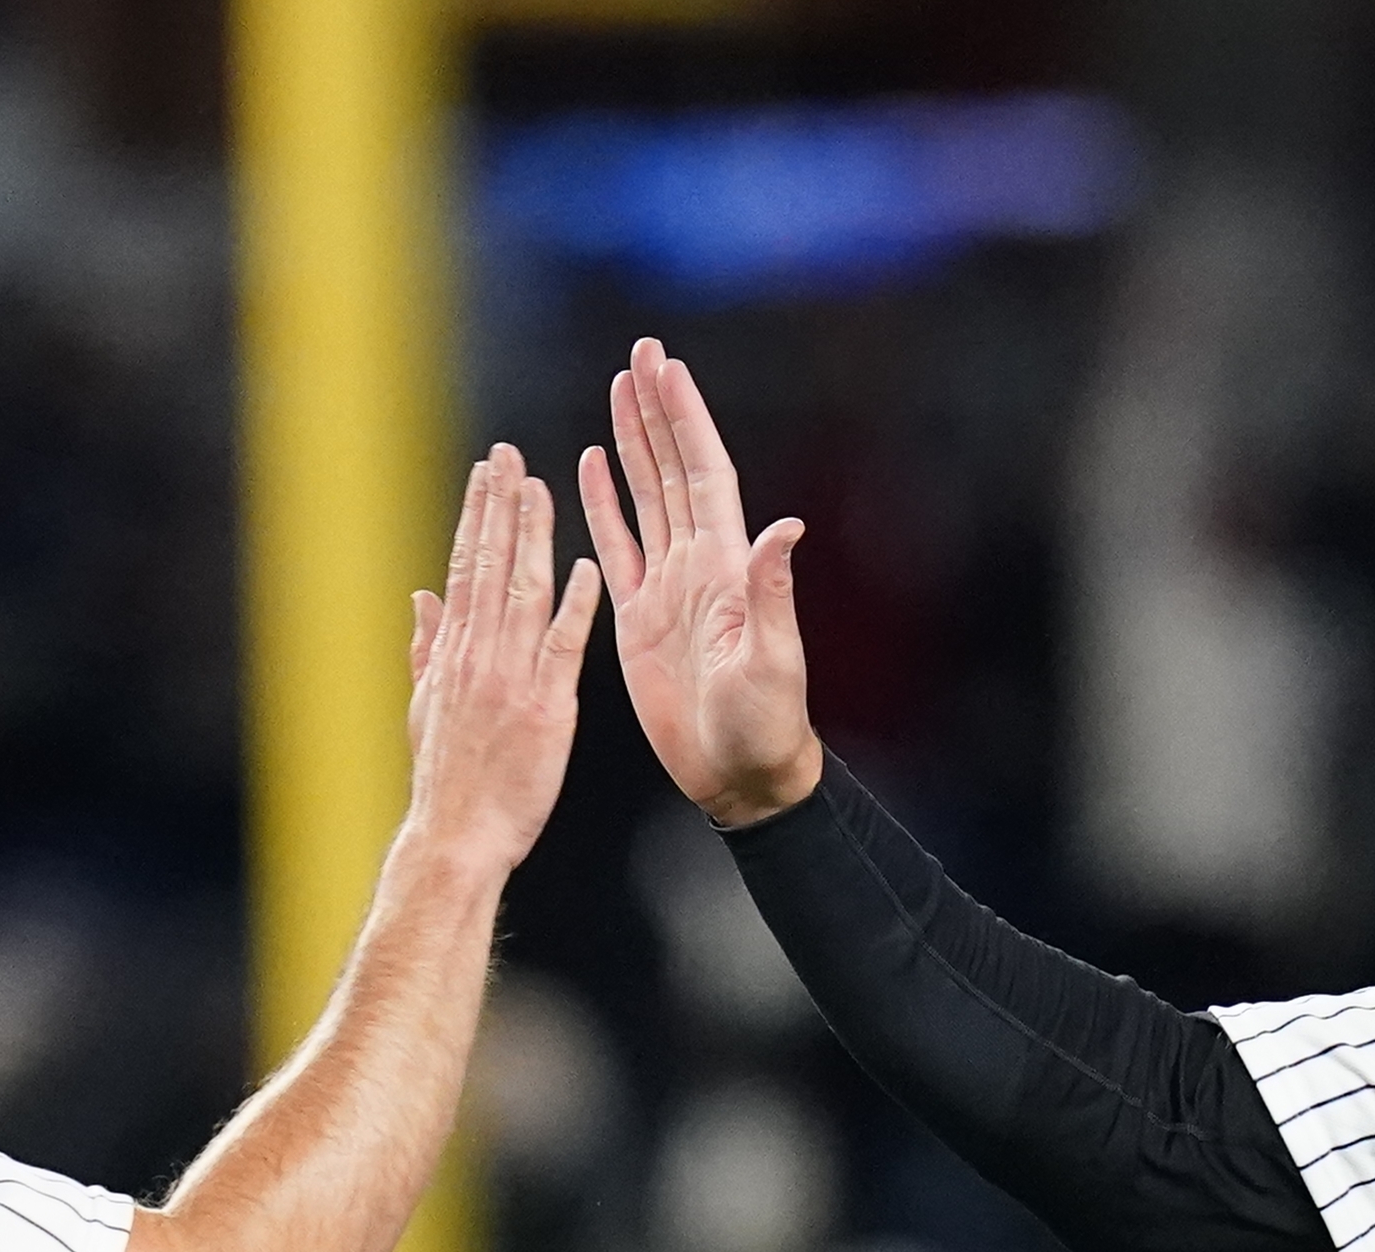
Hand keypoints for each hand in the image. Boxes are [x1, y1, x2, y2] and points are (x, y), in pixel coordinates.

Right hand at [401, 443, 602, 874]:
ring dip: (531, 538)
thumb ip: (427, 650)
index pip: (466, 569)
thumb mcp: (424, 709)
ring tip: (540, 488)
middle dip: (499, 507)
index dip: (477, 516)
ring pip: (521, 594)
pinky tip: (586, 568)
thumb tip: (421, 600)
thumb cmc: (447, 782)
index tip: (486, 472)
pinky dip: (573, 606)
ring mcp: (510, 680)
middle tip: (509, 456)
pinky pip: (561, 648)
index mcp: (454, 654)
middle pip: (489, 567)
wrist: (457, 837)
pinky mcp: (544, 709)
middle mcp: (478, 657)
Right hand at [578, 338, 821, 826]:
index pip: (703, 472)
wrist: (740, 774)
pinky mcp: (637, 618)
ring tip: (617, 390)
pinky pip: (616, 547)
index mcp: (725, 565)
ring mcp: (667, 587)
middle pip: (673, 468)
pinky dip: (603, 505)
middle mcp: (697, 564)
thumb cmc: (765, 724)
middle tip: (640, 354)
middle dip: (657, 410)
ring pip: (645, 497)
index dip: (686, 419)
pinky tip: (590, 466)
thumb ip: (771, 593)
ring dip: (632, 444)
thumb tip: (784, 528)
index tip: (668, 368)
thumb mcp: (772, 659)